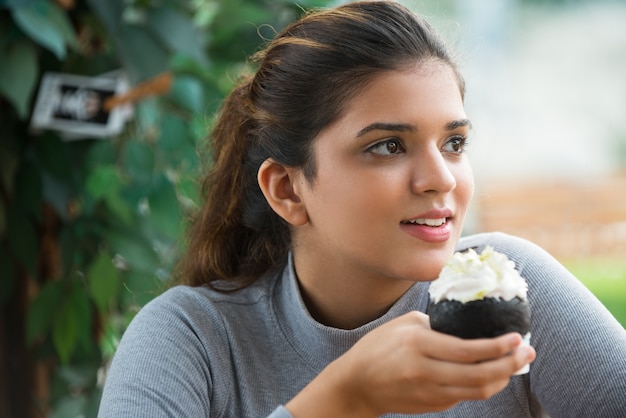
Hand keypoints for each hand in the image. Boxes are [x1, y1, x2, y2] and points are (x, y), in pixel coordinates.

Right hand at [286, 311, 534, 417]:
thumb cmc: (378, 347)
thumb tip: (467, 324)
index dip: (498, 347)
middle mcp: (426, 372)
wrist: (357, 384)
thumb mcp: (404, 325)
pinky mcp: (432, 404)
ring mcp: (430, 392)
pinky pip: (465, 395)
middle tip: (528, 353)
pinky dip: (484, 385)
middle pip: (480, 376)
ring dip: (502, 377)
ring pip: (478, 391)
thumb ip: (436, 325)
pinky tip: (491, 372)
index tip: (517, 338)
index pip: (469, 350)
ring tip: (515, 363)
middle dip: (510, 365)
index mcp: (419, 346)